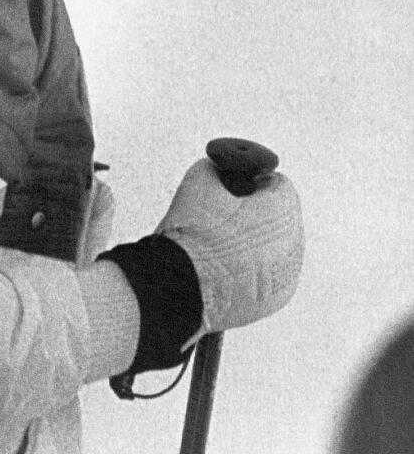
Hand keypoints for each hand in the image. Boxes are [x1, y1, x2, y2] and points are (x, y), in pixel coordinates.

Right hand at [156, 158, 303, 345]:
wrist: (177, 289)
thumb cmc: (192, 235)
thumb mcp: (199, 181)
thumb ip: (217, 167)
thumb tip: (217, 169)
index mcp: (282, 213)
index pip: (279, 184)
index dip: (253, 181)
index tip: (233, 188)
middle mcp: (293, 246)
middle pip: (281, 216)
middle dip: (257, 212)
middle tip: (224, 215)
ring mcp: (286, 278)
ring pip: (277, 246)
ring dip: (257, 240)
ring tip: (222, 242)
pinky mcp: (274, 301)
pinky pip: (271, 274)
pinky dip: (254, 268)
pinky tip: (226, 265)